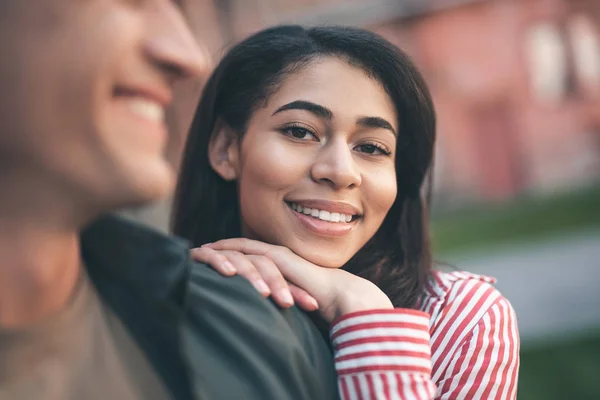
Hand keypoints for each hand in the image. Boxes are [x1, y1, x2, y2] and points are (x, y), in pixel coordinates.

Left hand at [191, 238, 392, 321]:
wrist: (340, 296)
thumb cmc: (322, 303)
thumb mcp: (293, 300)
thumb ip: (280, 300)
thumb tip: (269, 313)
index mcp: (282, 266)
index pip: (252, 258)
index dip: (233, 257)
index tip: (215, 260)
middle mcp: (278, 256)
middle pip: (243, 249)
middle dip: (222, 249)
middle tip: (201, 250)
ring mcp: (278, 254)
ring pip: (242, 246)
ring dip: (221, 248)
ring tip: (201, 250)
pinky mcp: (278, 258)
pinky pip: (248, 249)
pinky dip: (229, 249)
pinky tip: (214, 251)